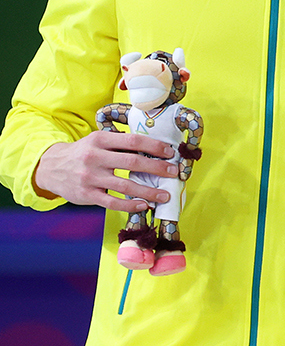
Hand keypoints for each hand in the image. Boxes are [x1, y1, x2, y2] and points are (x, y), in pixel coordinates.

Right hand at [33, 130, 176, 211]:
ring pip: (125, 186)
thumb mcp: (97, 140)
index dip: (155, 146)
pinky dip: (130, 205)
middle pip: (133, 162)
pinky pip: (112, 203)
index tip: (170, 152)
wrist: (51, 168)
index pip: (133, 141)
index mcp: (100, 139)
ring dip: (149, 191)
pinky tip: (144, 205)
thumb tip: (154, 147)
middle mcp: (94, 158)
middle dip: (157, 168)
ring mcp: (90, 178)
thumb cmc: (83, 153)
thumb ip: (120, 142)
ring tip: (165, 195)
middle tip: (173, 172)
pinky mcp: (87, 195)